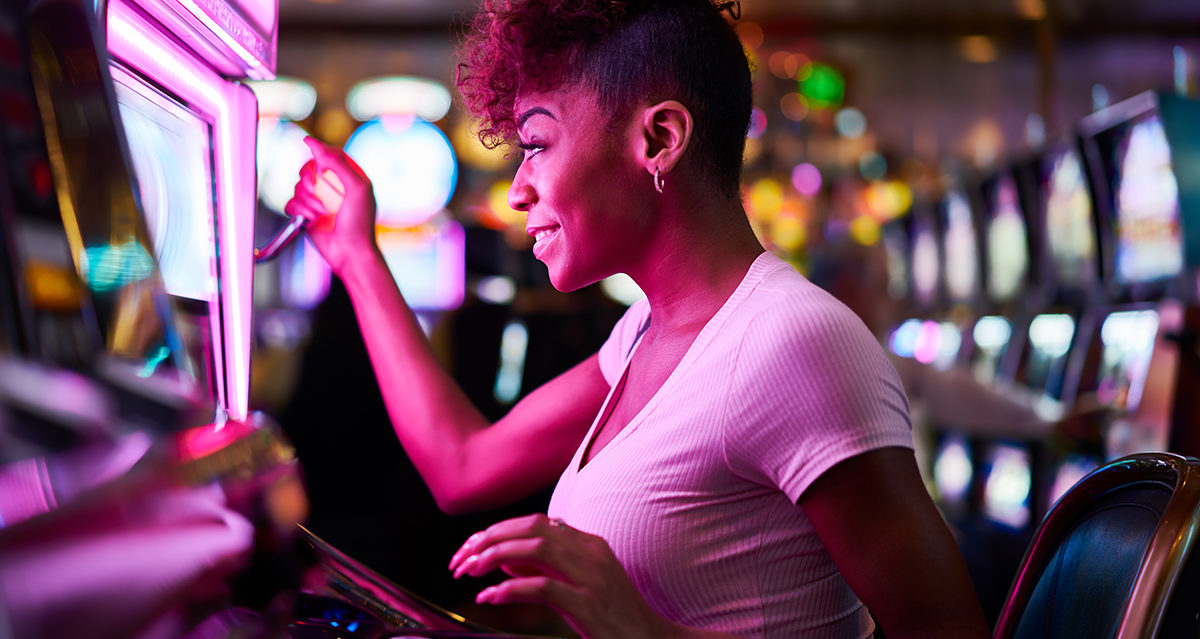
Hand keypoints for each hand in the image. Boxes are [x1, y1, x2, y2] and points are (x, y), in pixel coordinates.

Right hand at [284, 137, 378, 274]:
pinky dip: (299, 210)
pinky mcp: (306, 214)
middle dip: (307, 177)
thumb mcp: (357, 188)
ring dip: (307, 200)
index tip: (307, 145)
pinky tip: (311, 219)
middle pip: (309, 168)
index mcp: (350, 178)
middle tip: (313, 188)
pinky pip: (291, 203)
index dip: (319, 150)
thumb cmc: (359, 223)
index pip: (331, 155)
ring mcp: (319, 201)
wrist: (349, 253)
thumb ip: (337, 163)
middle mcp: (333, 188)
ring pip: (298, 186)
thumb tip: (314, 145)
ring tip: (320, 212)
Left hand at [448, 514, 673, 638]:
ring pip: (535, 549)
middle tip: (461, 557)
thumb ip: (545, 569)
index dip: (498, 530)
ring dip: (494, 556)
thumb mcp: (579, 586)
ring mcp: (591, 578)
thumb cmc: (613, 616)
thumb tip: (504, 561)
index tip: (471, 547)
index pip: (536, 522)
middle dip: (490, 538)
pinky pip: (542, 588)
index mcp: (589, 544)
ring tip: (469, 570)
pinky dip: (509, 589)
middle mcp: (590, 554)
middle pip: (531, 528)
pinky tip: (489, 597)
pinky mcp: (588, 605)